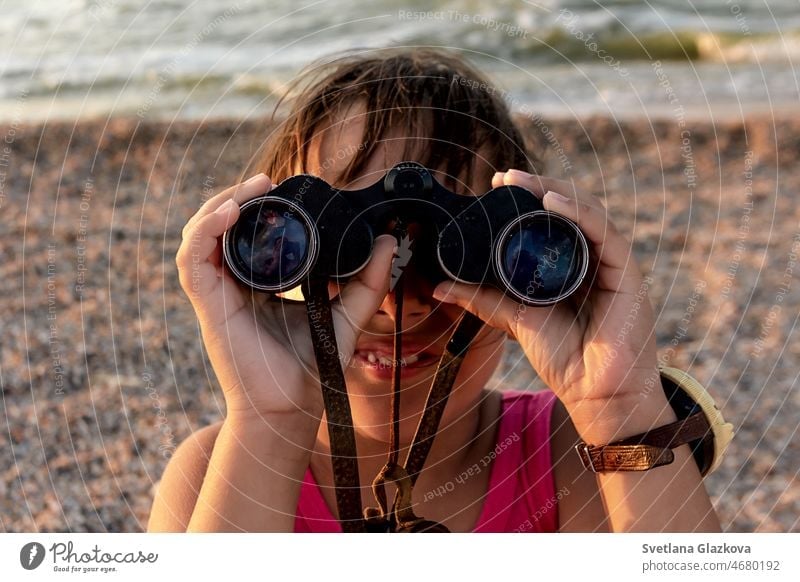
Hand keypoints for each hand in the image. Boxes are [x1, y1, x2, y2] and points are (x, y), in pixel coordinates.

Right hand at [176, 173, 395, 422]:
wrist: (290, 408)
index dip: (258, 205)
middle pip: (221, 227)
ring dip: (220, 204)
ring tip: (253, 189)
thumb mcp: (348, 315)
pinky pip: (192, 260)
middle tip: (269, 181)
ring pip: (200, 235)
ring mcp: (217, 294)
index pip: (248, 233)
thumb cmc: (311, 367)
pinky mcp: (208, 306)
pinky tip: (231, 213)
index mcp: (259, 283)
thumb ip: (369, 282)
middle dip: (239, 196)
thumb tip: (388, 241)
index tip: (284, 186)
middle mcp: (234, 284)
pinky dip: (204, 230)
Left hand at [432, 170, 662, 439]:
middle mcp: (593, 259)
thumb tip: (441, 287)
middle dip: (537, 187)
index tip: (495, 185)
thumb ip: (483, 300)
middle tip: (505, 177)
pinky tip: (552, 200)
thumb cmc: (564, 358)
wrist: (595, 395)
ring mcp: (611, 264)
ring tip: (523, 181)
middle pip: (568, 210)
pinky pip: (604, 232)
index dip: (525, 199)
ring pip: (587, 212)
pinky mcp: (626, 273)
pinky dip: (579, 212)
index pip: (550, 221)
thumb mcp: (516, 319)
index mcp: (570, 267)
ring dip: (555, 190)